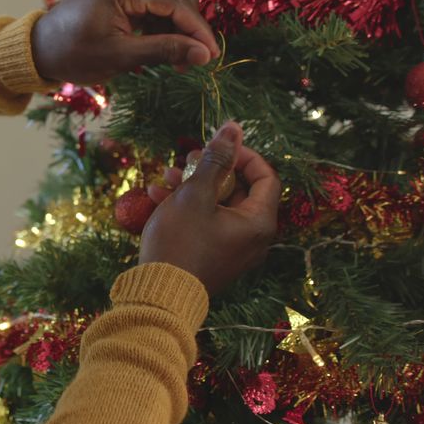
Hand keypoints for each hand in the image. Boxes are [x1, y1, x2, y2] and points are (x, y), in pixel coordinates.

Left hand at [31, 0, 220, 84]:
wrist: (38, 48)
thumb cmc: (71, 53)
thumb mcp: (119, 56)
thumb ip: (163, 51)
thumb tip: (204, 54)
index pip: (177, 4)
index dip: (198, 30)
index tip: (212, 57)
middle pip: (178, 0)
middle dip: (190, 31)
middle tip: (194, 64)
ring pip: (170, 4)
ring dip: (178, 31)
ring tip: (178, 63)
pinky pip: (155, 7)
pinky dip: (164, 28)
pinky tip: (165, 51)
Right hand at [140, 122, 280, 294]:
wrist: (159, 296)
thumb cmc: (180, 242)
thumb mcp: (195, 194)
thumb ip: (215, 159)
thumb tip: (234, 128)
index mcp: (258, 222)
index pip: (265, 176)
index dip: (243, 155)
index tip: (216, 146)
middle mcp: (253, 238)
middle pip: (239, 190)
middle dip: (210, 170)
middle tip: (185, 160)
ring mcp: (234, 250)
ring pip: (219, 206)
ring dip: (193, 186)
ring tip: (165, 177)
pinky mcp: (214, 257)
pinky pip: (208, 223)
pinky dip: (189, 208)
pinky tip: (158, 197)